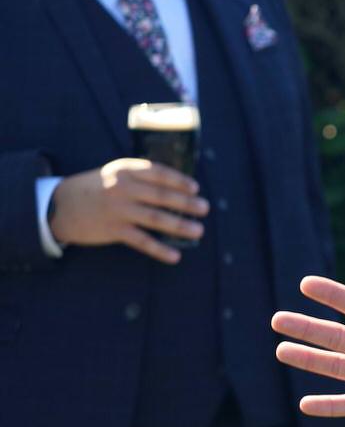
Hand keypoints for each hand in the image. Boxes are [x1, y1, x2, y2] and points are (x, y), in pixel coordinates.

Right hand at [49, 159, 207, 263]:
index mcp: (124, 170)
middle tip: (204, 208)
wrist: (59, 205)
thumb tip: (177, 188)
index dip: (179, 180)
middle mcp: (122, 188)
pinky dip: (160, 249)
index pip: (158, 172)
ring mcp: (118, 210)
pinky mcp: (113, 230)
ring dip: (180, 225)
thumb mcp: (114, 174)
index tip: (195, 188)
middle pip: (161, 196)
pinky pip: (142, 241)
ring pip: (155, 218)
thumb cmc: (94, 189)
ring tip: (198, 230)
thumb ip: (140, 177)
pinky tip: (175, 256)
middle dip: (186, 203)